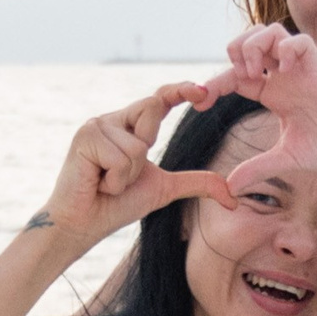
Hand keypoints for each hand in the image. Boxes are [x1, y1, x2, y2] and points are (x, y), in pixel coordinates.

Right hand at [37, 83, 235, 246]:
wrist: (83, 225)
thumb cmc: (117, 205)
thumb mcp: (165, 189)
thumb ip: (196, 183)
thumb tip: (233, 198)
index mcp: (130, 126)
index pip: (159, 99)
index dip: (181, 90)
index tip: (204, 92)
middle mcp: (112, 119)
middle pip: (151, 108)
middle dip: (145, 151)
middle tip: (122, 177)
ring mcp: (96, 125)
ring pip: (138, 145)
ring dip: (127, 176)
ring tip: (106, 183)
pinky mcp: (84, 138)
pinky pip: (120, 158)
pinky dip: (114, 180)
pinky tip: (96, 184)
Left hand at [196, 27, 316, 192]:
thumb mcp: (285, 159)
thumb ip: (256, 168)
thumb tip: (229, 188)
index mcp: (273, 93)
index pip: (235, 76)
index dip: (215, 84)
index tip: (200, 102)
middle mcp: (284, 76)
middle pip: (249, 41)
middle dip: (234, 53)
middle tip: (238, 79)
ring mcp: (301, 69)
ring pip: (270, 31)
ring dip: (255, 46)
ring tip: (256, 71)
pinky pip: (299, 41)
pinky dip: (287, 49)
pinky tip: (285, 70)